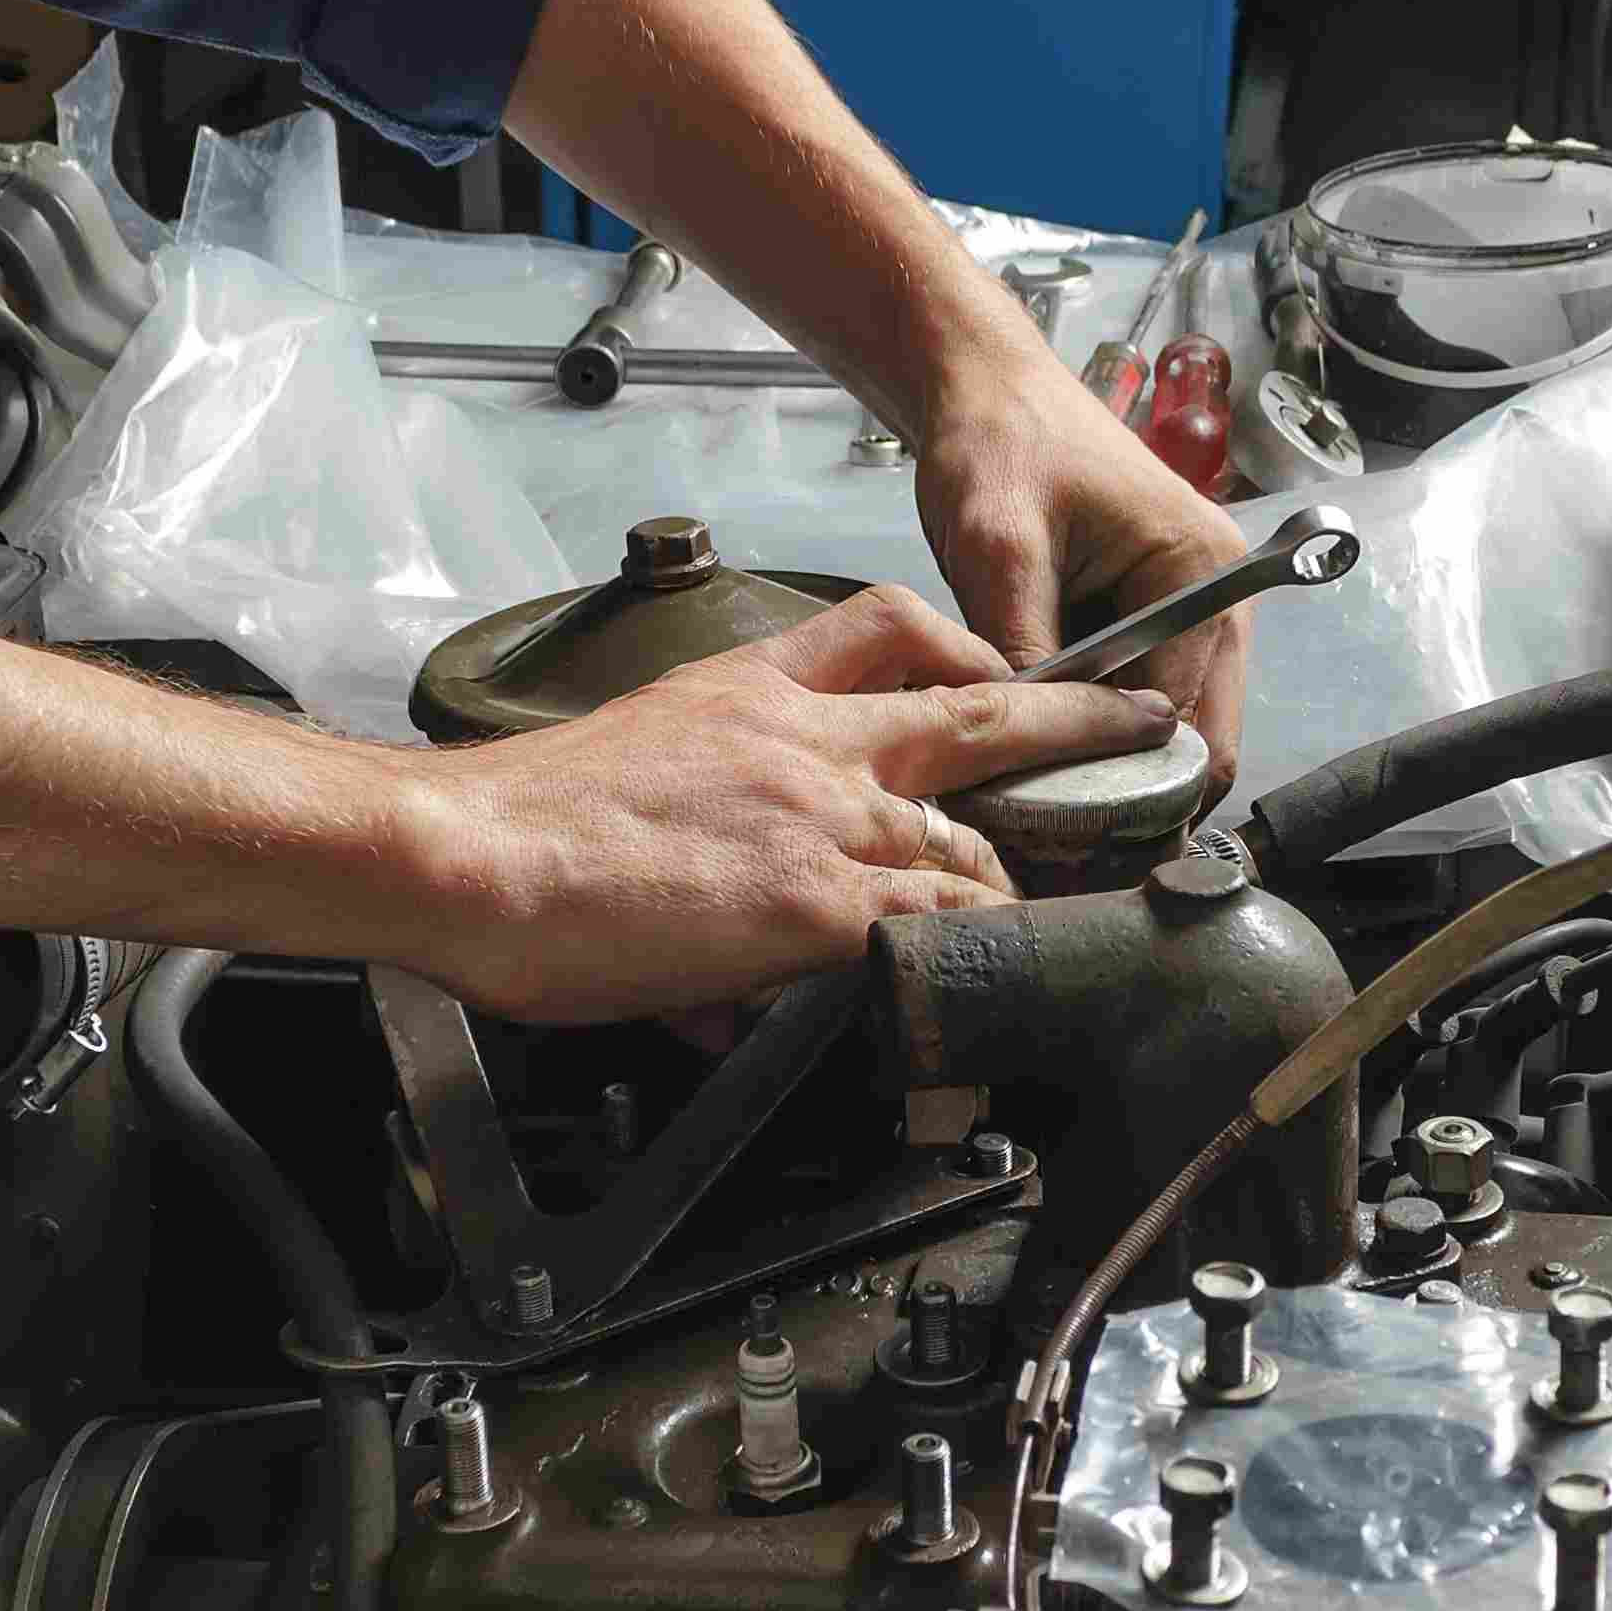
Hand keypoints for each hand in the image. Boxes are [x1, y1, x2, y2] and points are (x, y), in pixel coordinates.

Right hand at [400, 585, 1176, 1023]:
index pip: (886, 629)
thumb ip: (703, 838)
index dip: (965, 647)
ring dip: (1023, 877)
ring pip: (973, 838)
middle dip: (1074, 717)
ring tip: (1073, 905)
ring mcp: (824, 820)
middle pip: (979, 710)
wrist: (468, 853)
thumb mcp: (632, 777)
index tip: (1006, 666)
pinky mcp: (818, 906)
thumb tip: (719, 970)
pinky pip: (938, 924)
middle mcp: (809, 742)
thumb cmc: (517, 825)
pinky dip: (975, 953)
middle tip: (1144, 725)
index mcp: (754, 691)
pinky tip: (999, 981)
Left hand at [916, 355, 1256, 792]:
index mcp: (1204, 573)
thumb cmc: (998, 444)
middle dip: (1128, 785)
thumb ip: (1024, 650)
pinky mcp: (1152, 617)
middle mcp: (1218, 599)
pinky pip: (1135, 694)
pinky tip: (1037, 741)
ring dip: (1106, 756)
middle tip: (1049, 832)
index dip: (1125, 780)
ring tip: (1034, 791)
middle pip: (1196, 737)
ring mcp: (1191, 610)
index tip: (1059, 826)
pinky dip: (1093, 722)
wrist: (984, 389)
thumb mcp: (998, 548)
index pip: (1186, 720)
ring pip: (1163, 725)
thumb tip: (1030, 753)